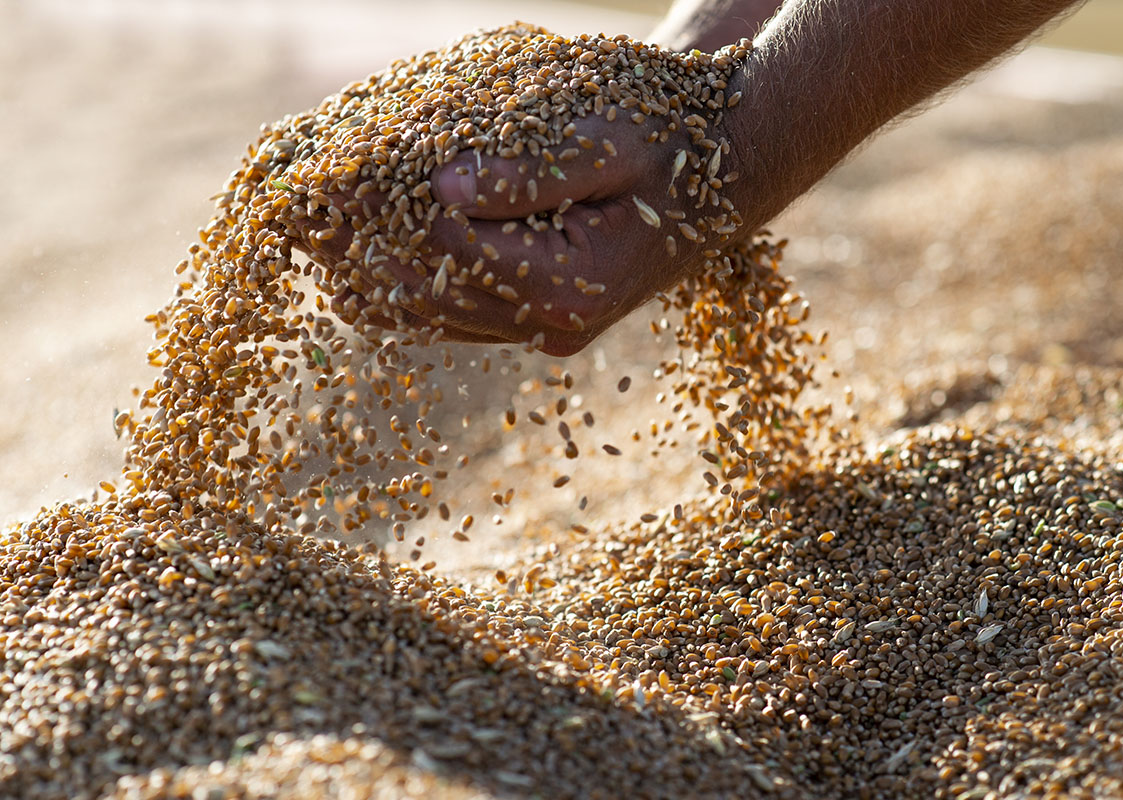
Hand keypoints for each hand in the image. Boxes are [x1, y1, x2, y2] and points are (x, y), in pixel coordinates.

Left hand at [296, 109, 738, 356]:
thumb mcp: (606, 137)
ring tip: (306, 239)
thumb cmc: (666, 136)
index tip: (324, 176)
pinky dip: (404, 284)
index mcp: (569, 284)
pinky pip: (454, 313)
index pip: (447, 254)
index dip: (383, 213)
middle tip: (289, 216)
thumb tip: (441, 186)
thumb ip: (529, 171)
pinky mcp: (538, 311)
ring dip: (369, 276)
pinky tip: (360, 259)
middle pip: (428, 298)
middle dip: (357, 252)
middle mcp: (551, 321)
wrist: (723, 163)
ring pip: (433, 316)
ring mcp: (543, 324)